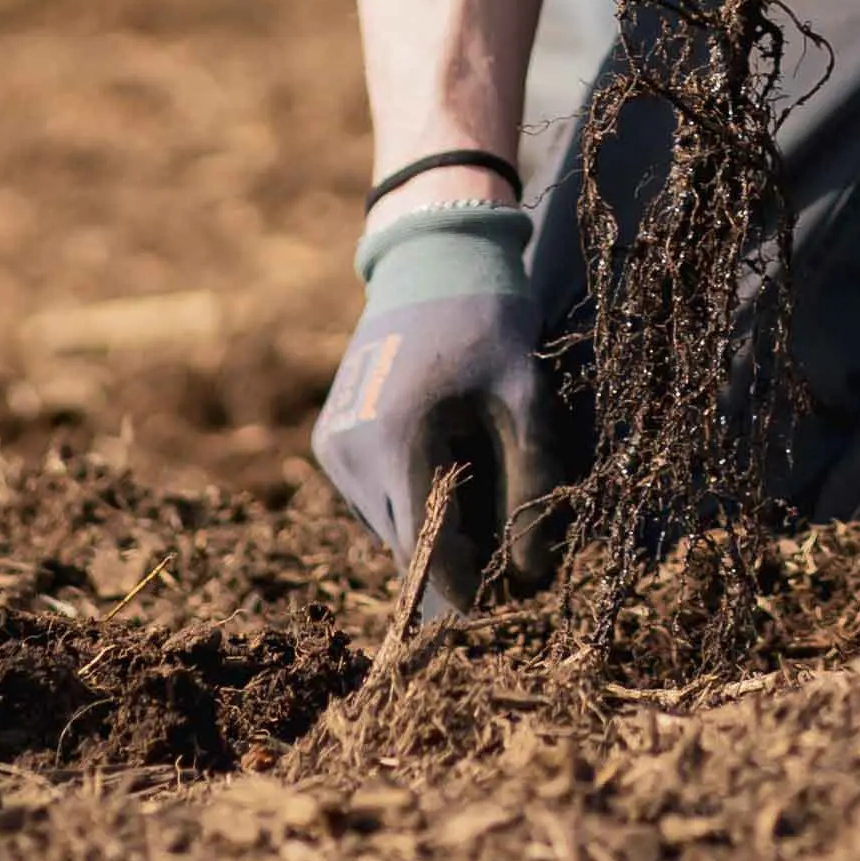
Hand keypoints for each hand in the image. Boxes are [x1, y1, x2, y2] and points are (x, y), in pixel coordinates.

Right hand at [314, 200, 551, 615]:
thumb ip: (530, 487)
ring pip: (391, 527)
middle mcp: (351, 456)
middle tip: (514, 554)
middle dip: (461, 560)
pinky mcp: (329, 441)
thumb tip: (530, 576)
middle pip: (410, 547)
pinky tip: (449, 459)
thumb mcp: (525, 398)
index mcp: (398, 445)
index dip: (476, 590)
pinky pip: (376, 499)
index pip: (432, 557)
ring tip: (485, 487)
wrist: (432, 258)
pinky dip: (412, 497)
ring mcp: (333, 449)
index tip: (517, 602)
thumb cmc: (488, 323)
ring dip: (435, 528)